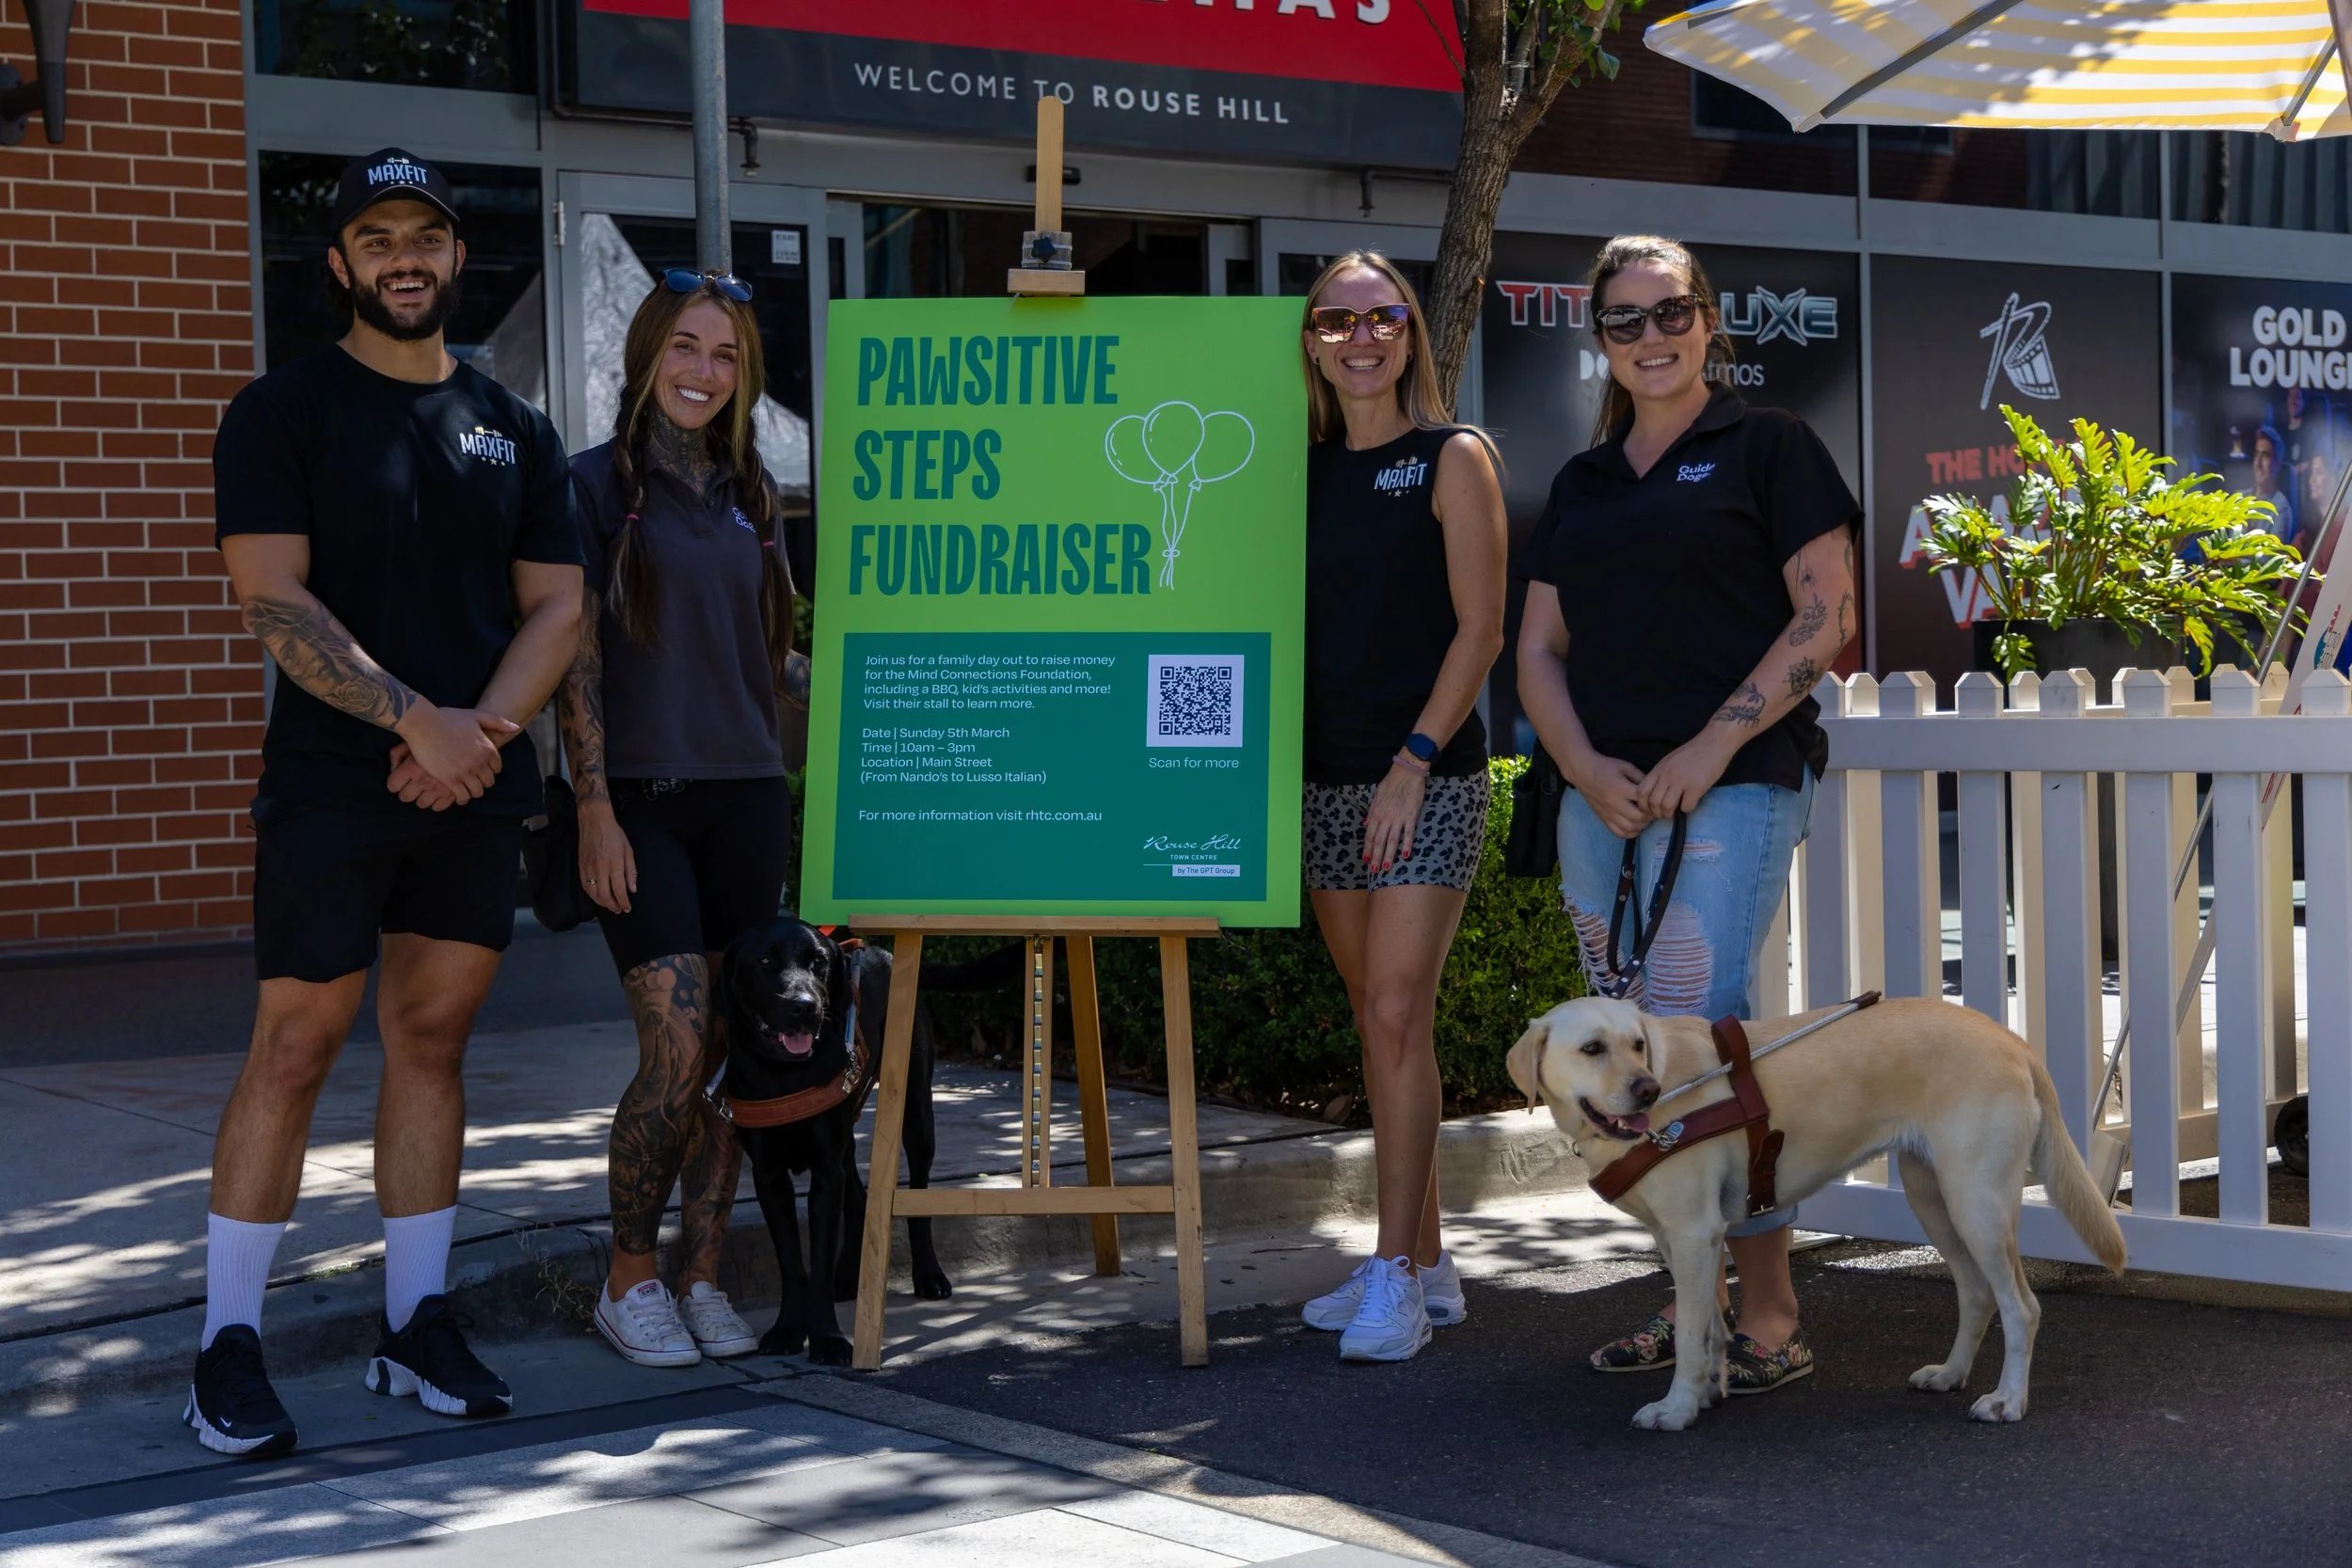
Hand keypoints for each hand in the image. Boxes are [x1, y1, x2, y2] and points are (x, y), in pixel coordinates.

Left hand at [386, 743, 461, 810]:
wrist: (463, 737)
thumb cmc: (433, 737)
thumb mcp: (411, 741)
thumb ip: (397, 754)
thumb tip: (393, 769)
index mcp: (411, 767)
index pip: (393, 786)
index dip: (395, 782)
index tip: (400, 779)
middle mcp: (423, 780)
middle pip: (405, 797)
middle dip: (407, 791)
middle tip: (413, 784)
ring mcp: (439, 788)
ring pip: (422, 804)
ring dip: (422, 797)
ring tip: (428, 788)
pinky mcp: (454, 793)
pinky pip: (439, 807)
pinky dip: (438, 802)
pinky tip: (439, 793)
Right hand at [391, 704, 514, 801]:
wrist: (423, 723)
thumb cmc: (447, 718)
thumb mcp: (476, 716)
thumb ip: (497, 722)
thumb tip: (516, 727)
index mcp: (488, 749)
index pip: (497, 768)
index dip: (489, 770)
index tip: (479, 769)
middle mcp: (480, 762)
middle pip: (488, 782)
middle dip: (481, 781)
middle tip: (471, 780)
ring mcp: (465, 772)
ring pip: (477, 792)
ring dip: (472, 791)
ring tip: (464, 787)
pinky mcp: (450, 779)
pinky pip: (463, 797)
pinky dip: (461, 798)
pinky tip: (456, 793)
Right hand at [577, 797, 636, 913]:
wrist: (594, 821)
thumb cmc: (614, 834)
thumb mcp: (628, 850)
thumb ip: (631, 871)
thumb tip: (633, 889)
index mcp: (615, 865)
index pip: (620, 891)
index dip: (623, 902)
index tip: (627, 908)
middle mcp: (600, 869)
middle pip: (605, 896)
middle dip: (613, 906)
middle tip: (619, 910)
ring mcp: (589, 869)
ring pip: (594, 894)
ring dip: (602, 903)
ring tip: (610, 905)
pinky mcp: (581, 867)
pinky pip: (585, 886)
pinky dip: (592, 895)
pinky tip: (598, 897)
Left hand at [1362, 762, 1427, 873]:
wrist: (1407, 772)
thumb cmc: (1391, 782)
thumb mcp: (1376, 795)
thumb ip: (1371, 811)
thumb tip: (1366, 824)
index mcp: (1376, 813)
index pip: (1370, 835)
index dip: (1367, 849)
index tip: (1366, 860)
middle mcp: (1385, 818)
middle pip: (1379, 841)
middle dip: (1376, 857)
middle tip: (1374, 871)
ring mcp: (1398, 818)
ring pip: (1391, 841)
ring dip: (1388, 855)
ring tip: (1386, 868)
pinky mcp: (1411, 816)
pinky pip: (1408, 833)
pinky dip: (1406, 845)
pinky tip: (1405, 855)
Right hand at [1566, 751, 1650, 838]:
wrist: (1583, 772)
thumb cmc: (1605, 767)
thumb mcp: (1626, 767)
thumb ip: (1641, 778)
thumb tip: (1653, 791)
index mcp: (1621, 788)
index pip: (1643, 800)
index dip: (1653, 802)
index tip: (1655, 800)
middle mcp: (1614, 803)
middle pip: (1638, 817)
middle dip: (1649, 816)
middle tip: (1652, 811)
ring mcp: (1607, 813)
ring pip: (1630, 828)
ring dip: (1641, 826)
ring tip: (1644, 819)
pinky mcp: (1603, 818)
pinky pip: (1618, 832)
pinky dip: (1629, 833)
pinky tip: (1634, 826)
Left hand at [1638, 733, 1735, 819]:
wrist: (1714, 743)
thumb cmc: (1693, 753)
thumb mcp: (1670, 761)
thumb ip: (1661, 775)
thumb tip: (1655, 793)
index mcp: (1659, 769)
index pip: (1641, 791)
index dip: (1643, 805)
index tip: (1649, 809)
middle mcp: (1667, 775)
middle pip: (1653, 802)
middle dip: (1656, 813)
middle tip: (1663, 815)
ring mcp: (1681, 781)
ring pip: (1667, 807)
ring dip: (1669, 814)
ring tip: (1674, 813)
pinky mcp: (1696, 787)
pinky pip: (1686, 807)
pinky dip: (1687, 809)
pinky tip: (1690, 804)